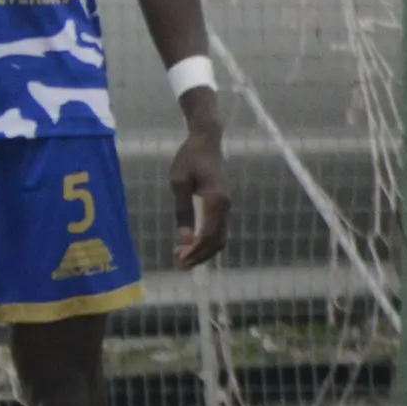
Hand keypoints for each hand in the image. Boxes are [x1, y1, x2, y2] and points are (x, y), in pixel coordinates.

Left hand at [167, 112, 230, 268]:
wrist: (206, 141)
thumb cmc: (189, 158)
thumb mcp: (179, 183)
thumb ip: (183, 211)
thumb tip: (184, 239)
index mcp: (215, 200)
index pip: (208, 235)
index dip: (195, 251)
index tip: (179, 259)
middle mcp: (226, 206)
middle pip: (217, 241)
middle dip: (199, 256)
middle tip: (180, 264)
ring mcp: (227, 206)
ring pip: (220, 238)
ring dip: (204, 251)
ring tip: (184, 259)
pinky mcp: (224, 205)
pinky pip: (219, 230)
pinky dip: (208, 242)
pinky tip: (192, 246)